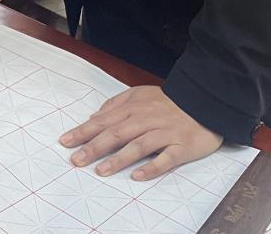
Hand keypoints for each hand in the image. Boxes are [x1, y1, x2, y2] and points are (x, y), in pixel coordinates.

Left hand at [60, 86, 221, 181]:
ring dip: (119, 159)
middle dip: (94, 147)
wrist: (205, 101)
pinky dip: (152, 167)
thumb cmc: (169, 102)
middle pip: (117, 133)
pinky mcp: (182, 146)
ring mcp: (164, 133)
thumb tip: (95, 116)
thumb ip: (118, 104)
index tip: (65, 142)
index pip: (104, 121)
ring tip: (101, 170)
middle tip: (76, 160)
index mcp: (134, 108)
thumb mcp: (141, 94)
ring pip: (138, 146)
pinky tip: (138, 176)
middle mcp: (147, 120)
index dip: (84, 131)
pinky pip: (166, 158)